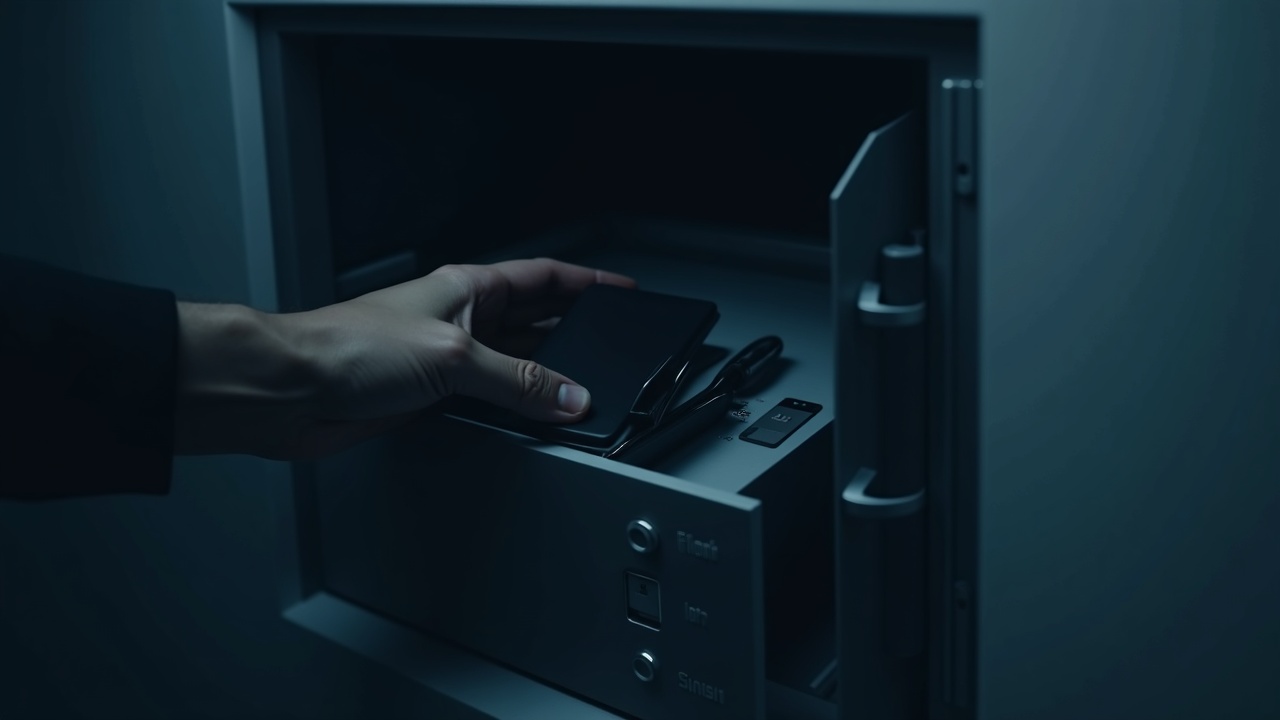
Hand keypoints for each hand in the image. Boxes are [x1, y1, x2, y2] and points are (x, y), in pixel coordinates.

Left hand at [173, 258, 635, 458]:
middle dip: (574, 332)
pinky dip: (513, 407)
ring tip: (583, 389)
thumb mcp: (452, 357)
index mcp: (467, 288)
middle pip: (533, 321)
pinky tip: (531, 419)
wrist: (292, 390)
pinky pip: (488, 398)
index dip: (585, 281)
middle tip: (614, 345)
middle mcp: (458, 319)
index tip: (620, 289)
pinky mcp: (429, 396)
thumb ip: (517, 379)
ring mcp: (445, 358)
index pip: (542, 276)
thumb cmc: (349, 347)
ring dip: (544, 377)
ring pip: (512, 364)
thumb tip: (568, 395)